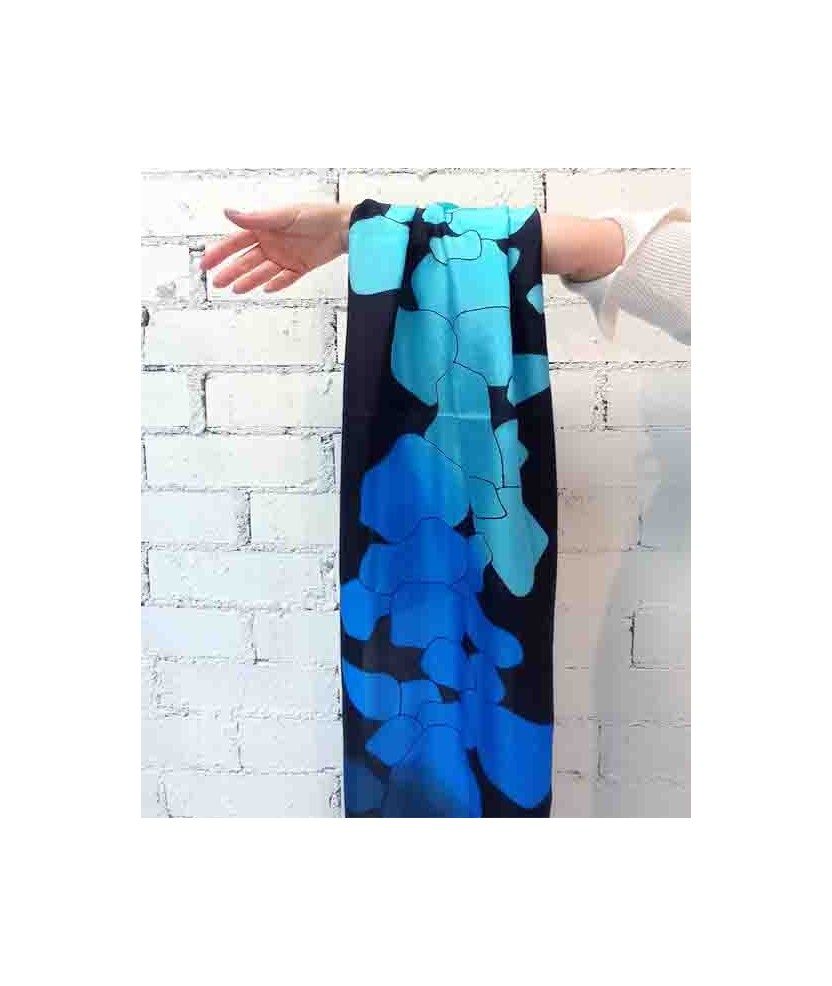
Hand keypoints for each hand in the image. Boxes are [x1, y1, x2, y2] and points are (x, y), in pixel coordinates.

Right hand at [201, 202, 351, 293]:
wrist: (343, 227)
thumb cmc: (315, 214)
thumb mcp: (283, 215)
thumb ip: (255, 218)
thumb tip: (228, 213)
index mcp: (264, 228)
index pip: (236, 242)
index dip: (220, 253)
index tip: (206, 263)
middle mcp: (272, 243)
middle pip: (246, 260)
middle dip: (231, 271)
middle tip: (217, 283)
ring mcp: (285, 256)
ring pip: (262, 272)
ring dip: (249, 280)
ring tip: (236, 289)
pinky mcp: (300, 267)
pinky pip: (285, 279)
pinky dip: (276, 284)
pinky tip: (265, 289)